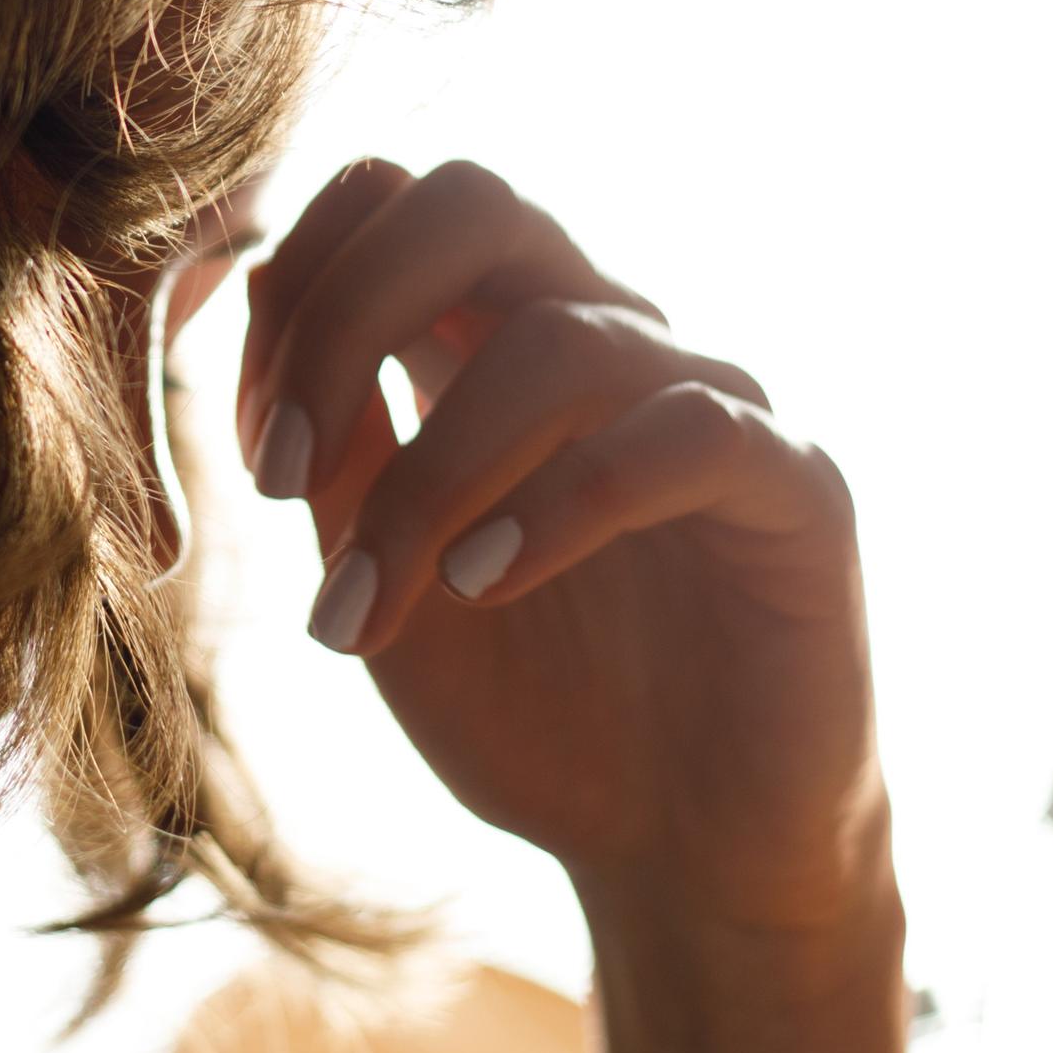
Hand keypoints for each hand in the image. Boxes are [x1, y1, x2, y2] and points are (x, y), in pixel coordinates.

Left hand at [234, 158, 886, 935]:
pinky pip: (684, 430)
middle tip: (284, 474)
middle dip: (347, 313)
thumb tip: (276, 339)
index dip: (295, 295)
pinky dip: (562, 500)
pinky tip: (488, 586)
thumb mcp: (387, 590)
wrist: (683, 855)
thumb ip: (338, 466)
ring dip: (435, 470)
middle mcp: (601, 343)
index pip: (388, 201)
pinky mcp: (794, 485)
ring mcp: (703, 401)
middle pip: (471, 196)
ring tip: (385, 603)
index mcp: (490, 347)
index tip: (258, 452)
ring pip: (560, 336)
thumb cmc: (537, 716)